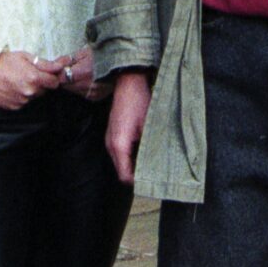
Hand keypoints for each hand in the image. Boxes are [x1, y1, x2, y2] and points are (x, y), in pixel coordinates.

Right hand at [0, 49, 65, 111]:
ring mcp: (22, 101)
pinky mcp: (14, 107)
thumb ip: (45, 63)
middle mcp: (29, 92)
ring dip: (30, 90)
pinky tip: (12, 87)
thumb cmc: (1, 62)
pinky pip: (24, 102)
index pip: (55, 82)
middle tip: (27, 74)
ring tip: (17, 80)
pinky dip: (21, 96)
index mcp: (34, 78)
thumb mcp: (24, 57)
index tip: (46, 73)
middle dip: (40, 83)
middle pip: (45, 90)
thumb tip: (61, 65)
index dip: (51, 77)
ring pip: (34, 97)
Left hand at [50, 45, 107, 99]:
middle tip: (73, 70)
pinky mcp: (96, 97)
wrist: (122, 64)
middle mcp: (88, 85)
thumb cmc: (104, 55)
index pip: (61, 78)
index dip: (58, 73)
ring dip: (73, 84)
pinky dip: (81, 88)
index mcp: (84, 72)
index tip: (60, 69)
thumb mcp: (84, 52)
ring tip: (82, 74)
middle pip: (66, 86)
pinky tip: (88, 80)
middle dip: (65, 78)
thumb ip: (67, 60)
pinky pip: (82, 94)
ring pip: (73, 91)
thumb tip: (54, 65)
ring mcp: (93, 93)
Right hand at [105, 69, 151, 184]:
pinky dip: (129, 157)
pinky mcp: (112, 135)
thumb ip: (149, 149)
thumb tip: (157, 166)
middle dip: (136, 175)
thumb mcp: (148, 127)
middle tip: (154, 176)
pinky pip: (119, 154)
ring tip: (150, 165)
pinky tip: (142, 152)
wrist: (128, 83)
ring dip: (133, 166)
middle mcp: (110, 145)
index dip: (138, 182)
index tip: (153, 183)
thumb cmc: (139, 102)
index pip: (125, 175)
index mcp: (119, 145)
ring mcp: (109, 140)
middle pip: (122, 171)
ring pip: (120, 163)